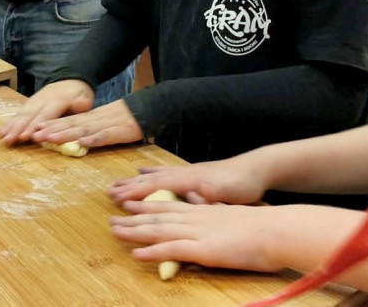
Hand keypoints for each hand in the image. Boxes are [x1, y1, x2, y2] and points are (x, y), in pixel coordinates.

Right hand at [0, 79, 94, 144]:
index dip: (36, 126)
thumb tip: (82, 104)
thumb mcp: (85, 97)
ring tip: (3, 137)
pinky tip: (1, 132)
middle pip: (30, 115)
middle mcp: (44, 99)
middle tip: (10, 140)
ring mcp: (35, 100)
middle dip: (19, 128)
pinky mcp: (30, 103)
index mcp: (58, 99)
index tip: (27, 137)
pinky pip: (19, 112)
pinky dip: (10, 122)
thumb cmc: (79, 95)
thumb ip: (82, 103)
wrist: (71, 80)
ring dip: (11, 126)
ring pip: (22, 113)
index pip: (46, 114)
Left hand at [31, 100, 142, 148]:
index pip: (69, 120)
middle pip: (71, 124)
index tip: (35, 129)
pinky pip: (106, 136)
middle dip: (52, 130)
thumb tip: (75, 137)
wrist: (149, 107)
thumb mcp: (105, 120)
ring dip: (66, 134)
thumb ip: (90, 127)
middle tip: (35, 135)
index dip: (52, 125)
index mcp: (92, 118)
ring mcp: (108, 124)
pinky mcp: (121, 131)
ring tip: (51, 138)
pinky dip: (94, 139)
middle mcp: (96, 119)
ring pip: (84, 129)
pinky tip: (82, 143)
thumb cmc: (126, 117)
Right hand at [109, 156, 268, 206]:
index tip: (118, 199)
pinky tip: (145, 173)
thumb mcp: (226, 194)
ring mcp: (188, 172)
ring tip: (119, 183)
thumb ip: (206, 197)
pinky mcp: (193, 173)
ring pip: (157, 176)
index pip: (158, 185)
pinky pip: (166, 173)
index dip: (138, 192)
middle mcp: (185, 173)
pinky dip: (152, 174)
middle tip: (108, 192)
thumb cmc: (243, 184)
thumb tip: (189, 200)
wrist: (258, 168)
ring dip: (137, 181)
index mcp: (191, 179)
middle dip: (130, 186)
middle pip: (152, 179)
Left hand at [110, 201, 307, 272]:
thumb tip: (213, 220)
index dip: (148, 205)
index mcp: (205, 210)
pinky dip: (152, 252)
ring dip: (134, 231)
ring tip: (115, 232)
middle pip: (158, 216)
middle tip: (112, 218)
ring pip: (159, 230)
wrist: (278, 230)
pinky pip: (172, 249)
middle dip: (134, 217)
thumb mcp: (235, 217)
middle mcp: (197, 217)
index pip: (170, 205)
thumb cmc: (264, 227)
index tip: (130, 203)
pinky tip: (136, 254)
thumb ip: (219, 217)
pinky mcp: (203, 248)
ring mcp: (198, 231)